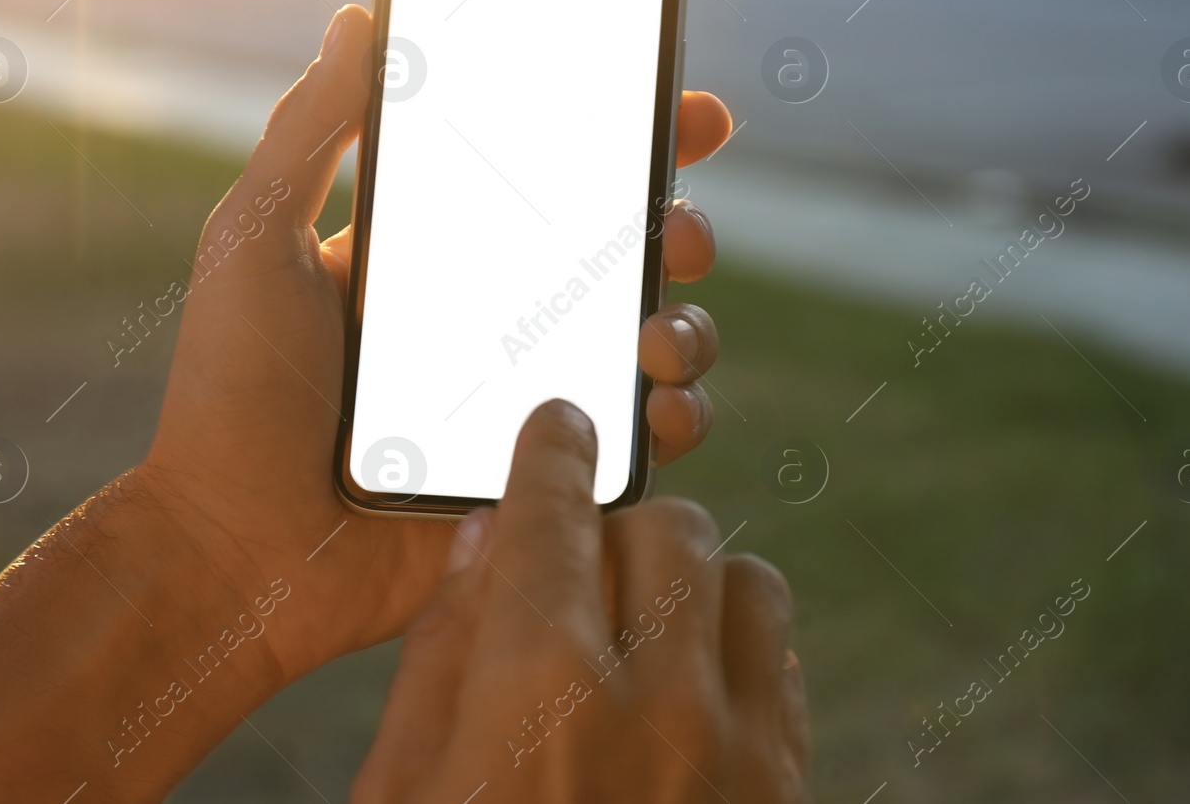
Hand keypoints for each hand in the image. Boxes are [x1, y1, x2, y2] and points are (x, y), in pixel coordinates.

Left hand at [138, 5, 735, 684]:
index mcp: (442, 253)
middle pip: (626, 257)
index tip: (692, 114)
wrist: (232, 550)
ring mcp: (526, 396)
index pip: (553, 179)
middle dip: (679, 230)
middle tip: (676, 232)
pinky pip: (640, 441)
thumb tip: (360, 19)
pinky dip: (676, 418)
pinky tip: (660, 408)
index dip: (631, 140)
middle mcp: (497, 317)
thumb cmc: (229, 392)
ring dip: (688, 325)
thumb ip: (309, 131)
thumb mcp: (254, 239)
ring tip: (656, 334)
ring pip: (655, 343)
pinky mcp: (542, 474)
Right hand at [351, 400, 809, 802]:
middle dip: (616, 525)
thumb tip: (486, 535)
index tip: (558, 423)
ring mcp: (738, 751)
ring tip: (640, 627)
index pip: (556, 511)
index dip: (554, 449)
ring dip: (689, 585)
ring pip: (745, 578)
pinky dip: (735, 648)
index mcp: (538, 690)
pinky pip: (784, 662)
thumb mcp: (402, 789)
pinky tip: (684, 685)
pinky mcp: (788, 789)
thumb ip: (442, 651)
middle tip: (579, 563)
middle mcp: (657, 704)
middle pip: (666, 526)